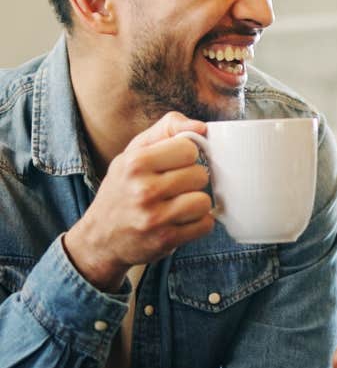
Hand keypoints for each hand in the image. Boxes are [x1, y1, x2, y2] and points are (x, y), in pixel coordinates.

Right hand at [64, 112, 214, 291]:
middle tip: (174, 187)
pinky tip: (180, 221)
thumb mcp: (134, 153)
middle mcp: (143, 190)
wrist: (100, 238)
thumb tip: (202, 128)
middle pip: (200, 175)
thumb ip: (167, 130)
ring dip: (196, 204)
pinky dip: (198, 223)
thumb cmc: (123, 189)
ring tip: (177, 205)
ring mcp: (155, 218)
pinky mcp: (166, 240)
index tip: (174, 164)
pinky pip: (205, 224)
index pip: (189, 149)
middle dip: (192, 181)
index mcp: (135, 163)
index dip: (186, 156)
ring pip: (204, 201)